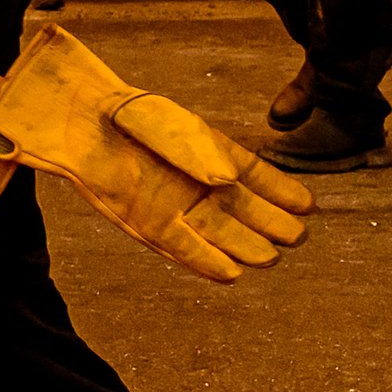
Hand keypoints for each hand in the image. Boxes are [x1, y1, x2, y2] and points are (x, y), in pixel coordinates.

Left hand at [0, 24, 313, 283]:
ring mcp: (175, 206)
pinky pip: (182, 246)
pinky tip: (231, 274)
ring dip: (243, 247)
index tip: (307, 206)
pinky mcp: (149, 223)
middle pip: (242, 210)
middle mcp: (198, 184)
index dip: (281, 192)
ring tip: (270, 258)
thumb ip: (197, 151)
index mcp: (211, 152)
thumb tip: (226, 181)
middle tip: (296, 237)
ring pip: (217, 233)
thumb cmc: (130, 117)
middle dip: (270, 224)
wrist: (83, 124)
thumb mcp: (169, 126)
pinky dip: (204, 260)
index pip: (255, 176)